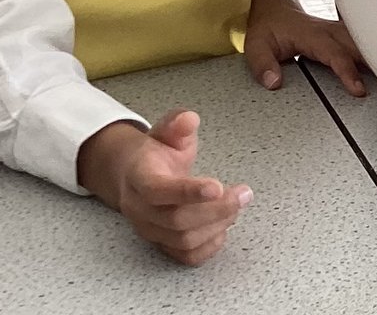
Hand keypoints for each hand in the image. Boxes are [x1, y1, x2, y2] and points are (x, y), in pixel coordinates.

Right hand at [77, 110, 250, 265]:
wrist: (134, 175)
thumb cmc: (155, 153)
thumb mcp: (166, 129)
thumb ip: (177, 123)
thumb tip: (189, 120)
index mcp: (139, 178)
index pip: (158, 190)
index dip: (188, 191)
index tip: (217, 186)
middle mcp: (140, 209)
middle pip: (176, 219)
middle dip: (215, 209)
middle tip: (242, 194)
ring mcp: (150, 230)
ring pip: (182, 240)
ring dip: (216, 225)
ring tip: (237, 205)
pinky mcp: (161, 243)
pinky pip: (184, 256)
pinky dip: (208, 247)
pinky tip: (225, 227)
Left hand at [244, 0, 365, 97]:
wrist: (273, 9)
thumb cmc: (267, 28)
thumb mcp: (256, 46)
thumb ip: (263, 65)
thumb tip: (274, 82)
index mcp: (311, 35)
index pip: (334, 53)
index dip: (347, 71)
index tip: (359, 89)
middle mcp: (328, 31)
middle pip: (357, 45)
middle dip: (374, 61)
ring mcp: (336, 30)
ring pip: (362, 40)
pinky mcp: (339, 33)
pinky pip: (360, 39)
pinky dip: (373, 48)